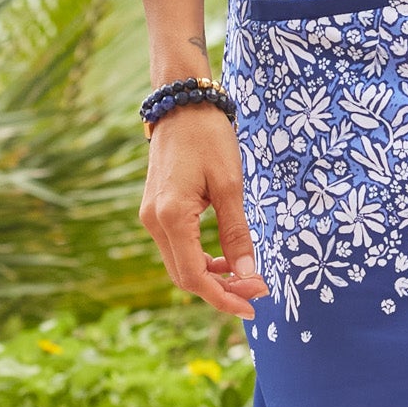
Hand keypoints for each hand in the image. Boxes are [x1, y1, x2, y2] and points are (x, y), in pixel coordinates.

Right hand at [138, 105, 270, 319]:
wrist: (183, 104)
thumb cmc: (208, 137)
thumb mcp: (230, 184)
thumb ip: (237, 232)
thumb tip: (248, 273)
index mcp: (170, 217)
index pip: (194, 277)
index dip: (224, 297)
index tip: (254, 303)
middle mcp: (153, 222)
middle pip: (184, 277)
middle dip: (220, 290)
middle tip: (257, 290)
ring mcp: (150, 217)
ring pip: (179, 264)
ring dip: (210, 277)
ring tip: (245, 276)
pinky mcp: (156, 211)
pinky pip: (176, 248)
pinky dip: (199, 259)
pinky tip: (224, 258)